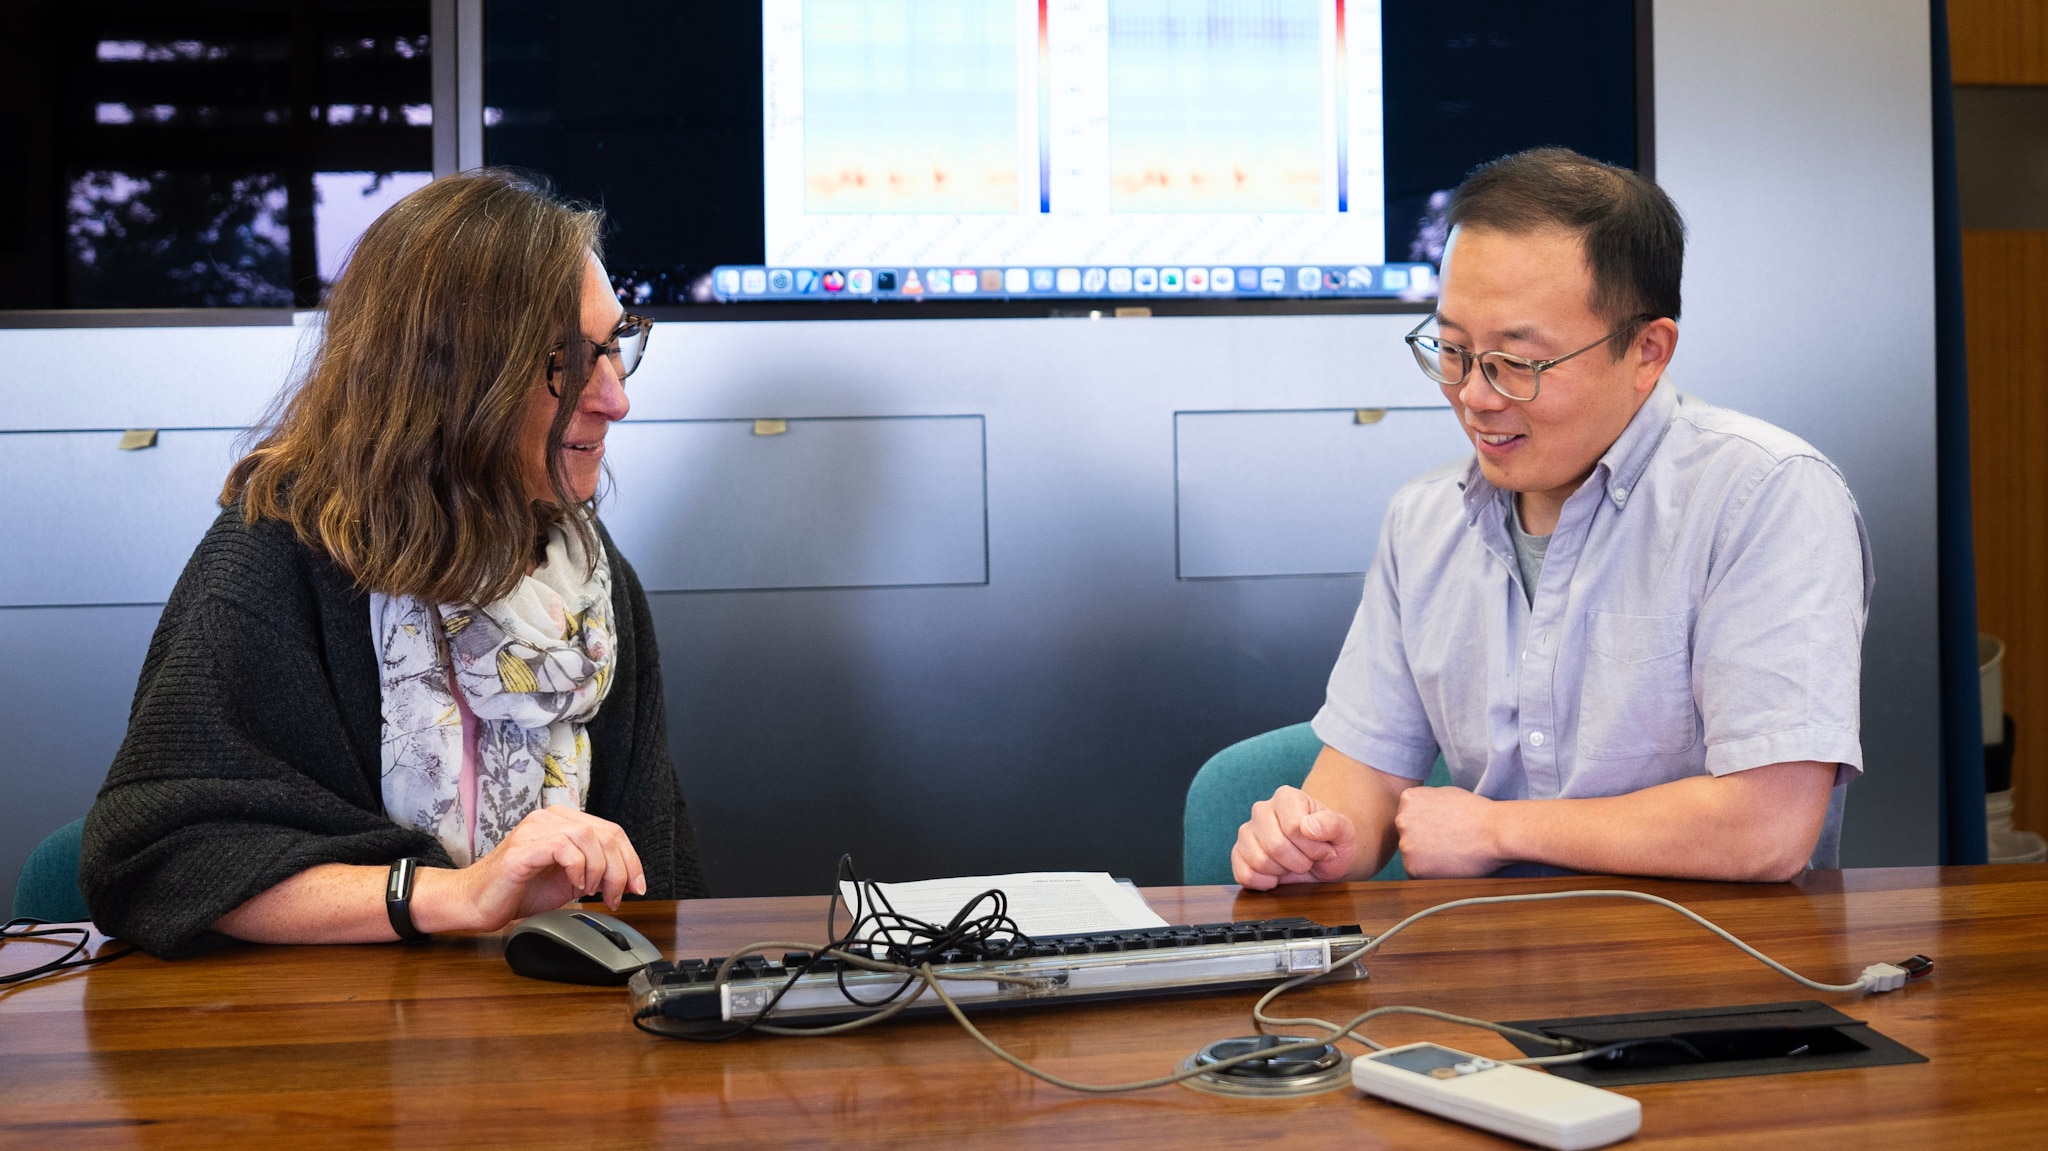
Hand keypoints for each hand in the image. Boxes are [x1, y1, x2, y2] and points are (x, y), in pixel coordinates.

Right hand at [417, 806, 646, 933]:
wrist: (477, 902)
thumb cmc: (519, 891)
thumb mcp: (569, 879)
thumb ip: (595, 869)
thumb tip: (626, 878)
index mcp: (564, 821)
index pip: (612, 831)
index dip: (631, 860)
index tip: (637, 887)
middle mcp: (551, 817)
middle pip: (606, 833)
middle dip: (620, 869)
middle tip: (615, 896)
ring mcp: (536, 829)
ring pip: (589, 838)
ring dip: (598, 870)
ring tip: (588, 892)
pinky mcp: (524, 847)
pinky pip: (565, 848)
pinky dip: (577, 869)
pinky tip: (573, 887)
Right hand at [1231, 785, 1357, 890]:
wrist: (1322, 860)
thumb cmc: (1332, 842)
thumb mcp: (1344, 832)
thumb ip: (1332, 824)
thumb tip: (1308, 827)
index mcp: (1286, 797)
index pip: (1294, 827)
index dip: (1313, 847)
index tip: (1323, 849)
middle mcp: (1262, 810)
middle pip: (1275, 846)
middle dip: (1299, 862)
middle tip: (1309, 860)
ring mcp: (1247, 832)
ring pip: (1259, 861)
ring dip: (1283, 872)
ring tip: (1293, 865)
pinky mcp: (1238, 854)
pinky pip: (1245, 875)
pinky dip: (1265, 883)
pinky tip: (1277, 876)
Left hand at [1393, 786, 1503, 877]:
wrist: (1495, 833)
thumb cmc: (1477, 813)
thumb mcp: (1445, 794)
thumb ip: (1426, 802)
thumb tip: (1420, 812)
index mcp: (1408, 799)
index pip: (1410, 817)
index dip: (1429, 825)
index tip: (1444, 829)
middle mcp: (1401, 821)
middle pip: (1409, 836)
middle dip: (1425, 842)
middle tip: (1449, 843)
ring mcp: (1405, 845)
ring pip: (1412, 856)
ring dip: (1427, 859)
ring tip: (1452, 853)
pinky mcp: (1413, 868)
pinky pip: (1418, 874)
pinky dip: (1431, 873)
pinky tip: (1449, 864)